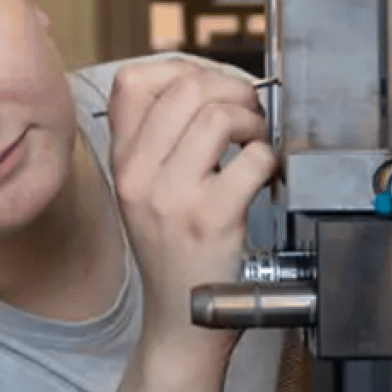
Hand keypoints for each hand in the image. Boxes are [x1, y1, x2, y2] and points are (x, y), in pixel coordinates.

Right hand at [106, 60, 275, 364]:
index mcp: (121, 163)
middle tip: (248, 114)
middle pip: (186, 87)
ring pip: (219, 115)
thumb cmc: (173, 253)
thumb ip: (158, 140)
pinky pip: (253, 159)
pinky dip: (270, 160)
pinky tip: (264, 176)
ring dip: (252, 122)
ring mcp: (173, 198)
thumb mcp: (143, 192)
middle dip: (232, 90)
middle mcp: (139, 176)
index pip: (134, 81)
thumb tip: (207, 83)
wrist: (180, 322)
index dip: (183, 69)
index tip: (211, 87)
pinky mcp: (212, 219)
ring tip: (255, 143)